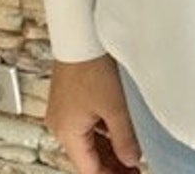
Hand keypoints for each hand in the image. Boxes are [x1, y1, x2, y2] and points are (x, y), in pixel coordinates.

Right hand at [45, 54, 141, 173]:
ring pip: (88, 139)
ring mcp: (64, 111)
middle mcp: (60, 124)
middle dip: (110, 165)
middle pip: (87, 155)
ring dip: (108, 149)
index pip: (89, 168)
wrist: (80, 34)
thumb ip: (125, 137)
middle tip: (133, 169)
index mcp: (67, 132)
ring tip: (131, 154)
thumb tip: (132, 160)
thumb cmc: (93, 65)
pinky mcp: (69, 97)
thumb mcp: (115, 106)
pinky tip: (119, 133)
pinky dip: (102, 132)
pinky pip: (86, 124)